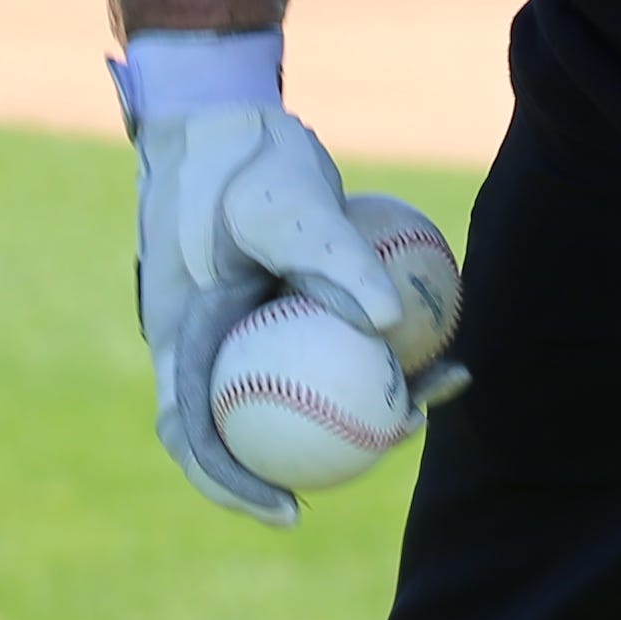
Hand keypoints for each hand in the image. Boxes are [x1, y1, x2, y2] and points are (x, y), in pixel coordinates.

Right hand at [122, 34, 432, 525]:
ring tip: (421, 407)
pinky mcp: (274, 306)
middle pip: (249, 427)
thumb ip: (333, 255)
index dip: (233, 484)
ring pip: (292, 391)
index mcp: (185, 333)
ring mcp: (240, 326)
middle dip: (309, 460)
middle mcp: (207, 342)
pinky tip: (435, 353)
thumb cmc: (243, 155)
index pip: (194, 433)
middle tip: (380, 454)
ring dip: (352, 409)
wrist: (222, 110)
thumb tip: (389, 321)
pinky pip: (321, 348)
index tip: (288, 509)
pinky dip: (367, 358)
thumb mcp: (286, 199)